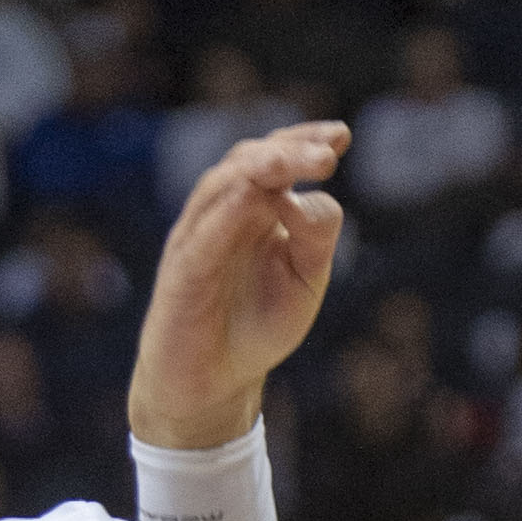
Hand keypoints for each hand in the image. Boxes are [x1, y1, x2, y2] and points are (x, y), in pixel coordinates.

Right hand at [128, 124, 350, 451]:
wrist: (212, 384)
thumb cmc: (257, 327)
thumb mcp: (306, 281)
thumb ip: (317, 237)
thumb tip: (310, 195)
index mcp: (257, 209)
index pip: (277, 157)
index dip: (305, 140)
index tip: (340, 136)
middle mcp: (224, 213)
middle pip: (250, 160)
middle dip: (288, 151)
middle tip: (325, 155)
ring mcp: (198, 238)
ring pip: (221, 186)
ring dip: (255, 170)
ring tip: (289, 163)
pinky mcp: (181, 272)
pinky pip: (201, 236)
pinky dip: (224, 214)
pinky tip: (251, 199)